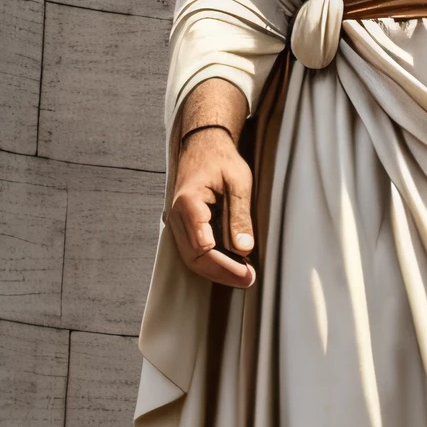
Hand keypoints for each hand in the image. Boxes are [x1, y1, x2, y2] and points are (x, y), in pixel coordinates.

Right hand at [168, 83, 254, 287]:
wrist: (203, 145)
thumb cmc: (221, 160)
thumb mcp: (239, 182)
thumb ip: (240, 215)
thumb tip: (244, 248)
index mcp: (189, 203)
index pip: (202, 246)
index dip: (225, 265)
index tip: (247, 273)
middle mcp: (177, 216)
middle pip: (194, 258)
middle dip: (222, 273)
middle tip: (250, 280)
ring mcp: (177, 223)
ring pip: (192, 259)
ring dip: (217, 271)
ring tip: (244, 276)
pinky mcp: (184, 227)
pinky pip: (193, 251)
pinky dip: (211, 262)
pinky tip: (232, 265)